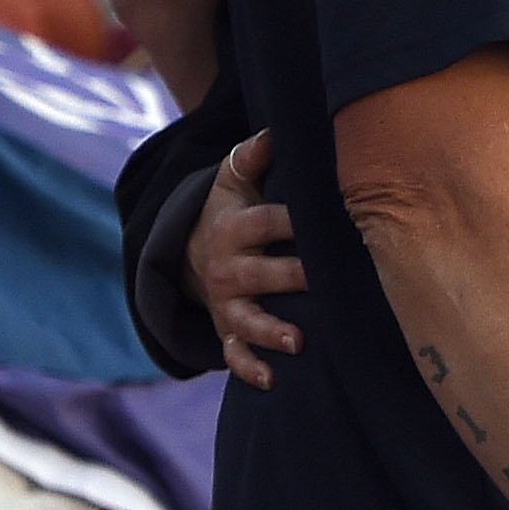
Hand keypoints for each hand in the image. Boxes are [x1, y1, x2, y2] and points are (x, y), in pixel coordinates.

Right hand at [189, 129, 306, 387]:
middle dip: (288, 277)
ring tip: (296, 341)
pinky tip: (273, 380)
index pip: (262, 223)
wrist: (189, 253)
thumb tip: (277, 129)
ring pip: (246, 320)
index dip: (289, 221)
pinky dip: (250, 369)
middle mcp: (226, 269)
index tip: (319, 220)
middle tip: (319, 278)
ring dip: (269, 331)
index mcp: (232, 229)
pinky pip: (234, 355)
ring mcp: (226, 304)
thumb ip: (253, 156)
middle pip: (258, 274)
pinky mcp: (228, 333)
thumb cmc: (229, 212)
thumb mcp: (233, 182)